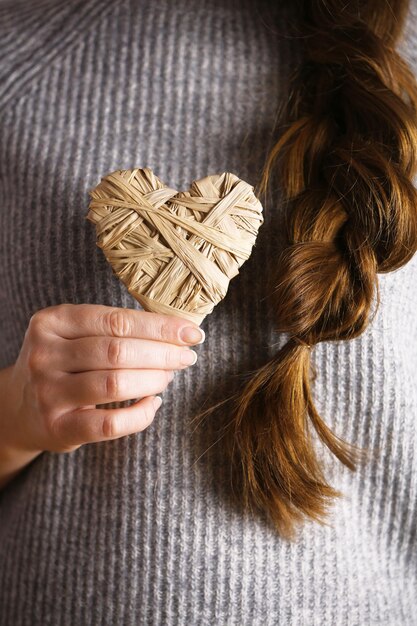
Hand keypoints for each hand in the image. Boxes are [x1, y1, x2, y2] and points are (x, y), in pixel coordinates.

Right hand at [5, 303, 203, 454]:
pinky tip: (153, 404)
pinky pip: (110, 424)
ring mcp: (48, 393)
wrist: (20, 408)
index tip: (191, 333)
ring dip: (154, 379)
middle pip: (117, 351)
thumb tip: (177, 332)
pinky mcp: (58, 428)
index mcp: (52, 321)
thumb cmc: (64, 364)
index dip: (159, 327)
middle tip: (186, 358)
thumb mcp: (75, 335)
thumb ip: (115, 329)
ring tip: (169, 377)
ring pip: (114, 384)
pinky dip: (140, 414)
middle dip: (162, 354)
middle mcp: (45, 355)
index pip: (116, 320)